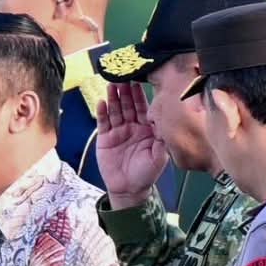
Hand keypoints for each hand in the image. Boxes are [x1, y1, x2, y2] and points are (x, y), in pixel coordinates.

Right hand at [95, 83, 167, 207]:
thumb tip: (163, 122)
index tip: (138, 81)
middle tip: (122, 76)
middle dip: (125, 91)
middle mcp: (132, 126)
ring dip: (113, 97)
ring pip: (115, 110)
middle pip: (128, 105)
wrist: (129, 189)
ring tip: (111, 84)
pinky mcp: (105, 138)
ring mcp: (118, 131)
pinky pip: (103, 122)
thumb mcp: (160, 157)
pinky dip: (102, 112)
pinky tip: (102, 102)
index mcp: (147, 128)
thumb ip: (161, 139)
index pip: (143, 107)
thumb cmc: (146, 173)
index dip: (140, 95)